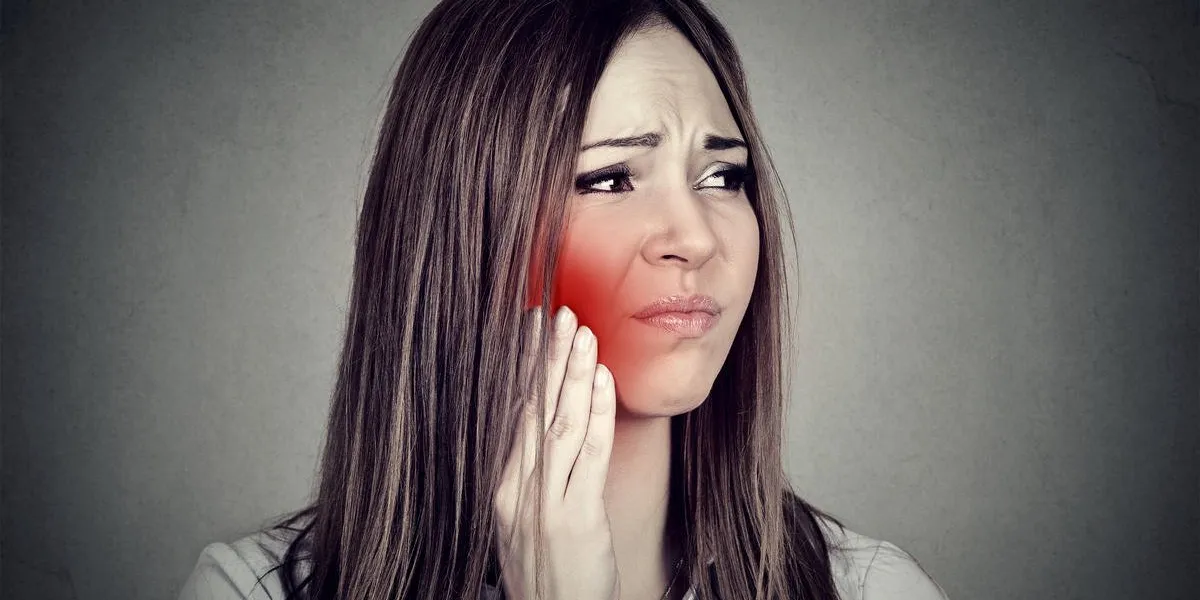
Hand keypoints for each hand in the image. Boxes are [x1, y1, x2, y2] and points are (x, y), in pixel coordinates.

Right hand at [493, 306, 619, 599]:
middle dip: (547, 359)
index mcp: (502, 488)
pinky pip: (588, 455)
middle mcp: (516, 491)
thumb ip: (534, 476)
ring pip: (559, 424)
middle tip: (558, 314)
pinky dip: (596, 413)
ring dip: (572, 374)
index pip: (513, 414)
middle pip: (532, 411)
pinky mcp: (576, 517)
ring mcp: (544, 504)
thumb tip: (546, 423)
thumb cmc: (548, 573)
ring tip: (582, 333)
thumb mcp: (527, 522)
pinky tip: (602, 380)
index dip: (523, 369)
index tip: (532, 330)